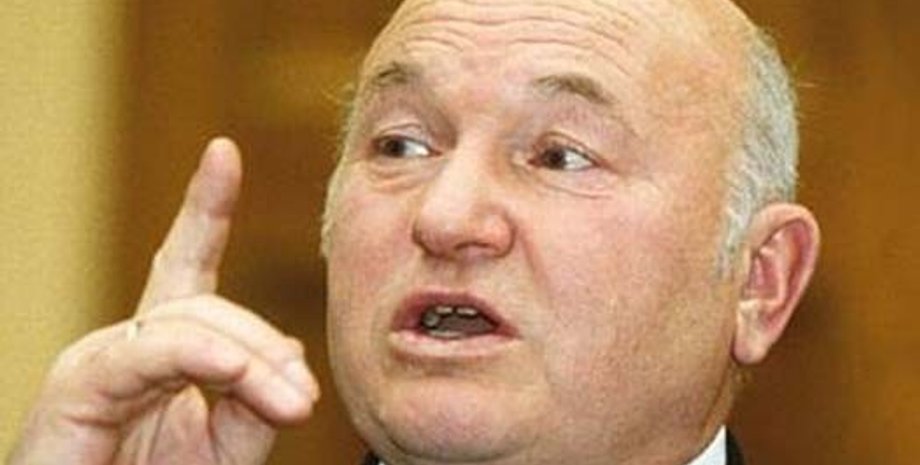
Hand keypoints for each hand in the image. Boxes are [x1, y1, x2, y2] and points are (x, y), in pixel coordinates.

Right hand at [8, 138, 318, 464]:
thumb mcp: (225, 451)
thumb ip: (255, 403)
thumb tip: (289, 350)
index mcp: (164, 354)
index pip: (187, 265)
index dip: (205, 208)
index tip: (224, 153)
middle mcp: (128, 347)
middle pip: (209, 305)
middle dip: (265, 344)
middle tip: (305, 398)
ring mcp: (97, 361)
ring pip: (189, 322)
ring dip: (249, 361)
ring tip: (292, 404)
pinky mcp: (75, 387)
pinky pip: (148, 352)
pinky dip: (200, 357)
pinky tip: (233, 371)